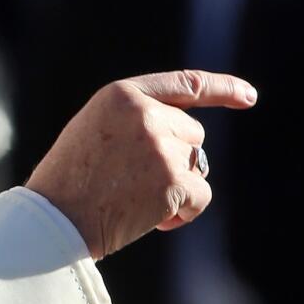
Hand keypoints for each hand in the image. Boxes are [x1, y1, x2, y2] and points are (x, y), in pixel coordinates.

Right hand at [25, 70, 256, 259]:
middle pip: (192, 134)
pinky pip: (200, 195)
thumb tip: (187, 135)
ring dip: (177, 186)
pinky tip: (151, 219)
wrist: (54, 220)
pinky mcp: (173, 180)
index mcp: (122, 94)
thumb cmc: (70, 180)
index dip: (222, 89)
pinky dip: (183, 212)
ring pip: (197, 165)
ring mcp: (161, 146)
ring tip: (135, 201)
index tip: (249, 96)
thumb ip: (136, 119)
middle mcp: (146, 113)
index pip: (185, 84)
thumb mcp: (96, 129)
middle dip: (176, 158)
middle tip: (137, 182)